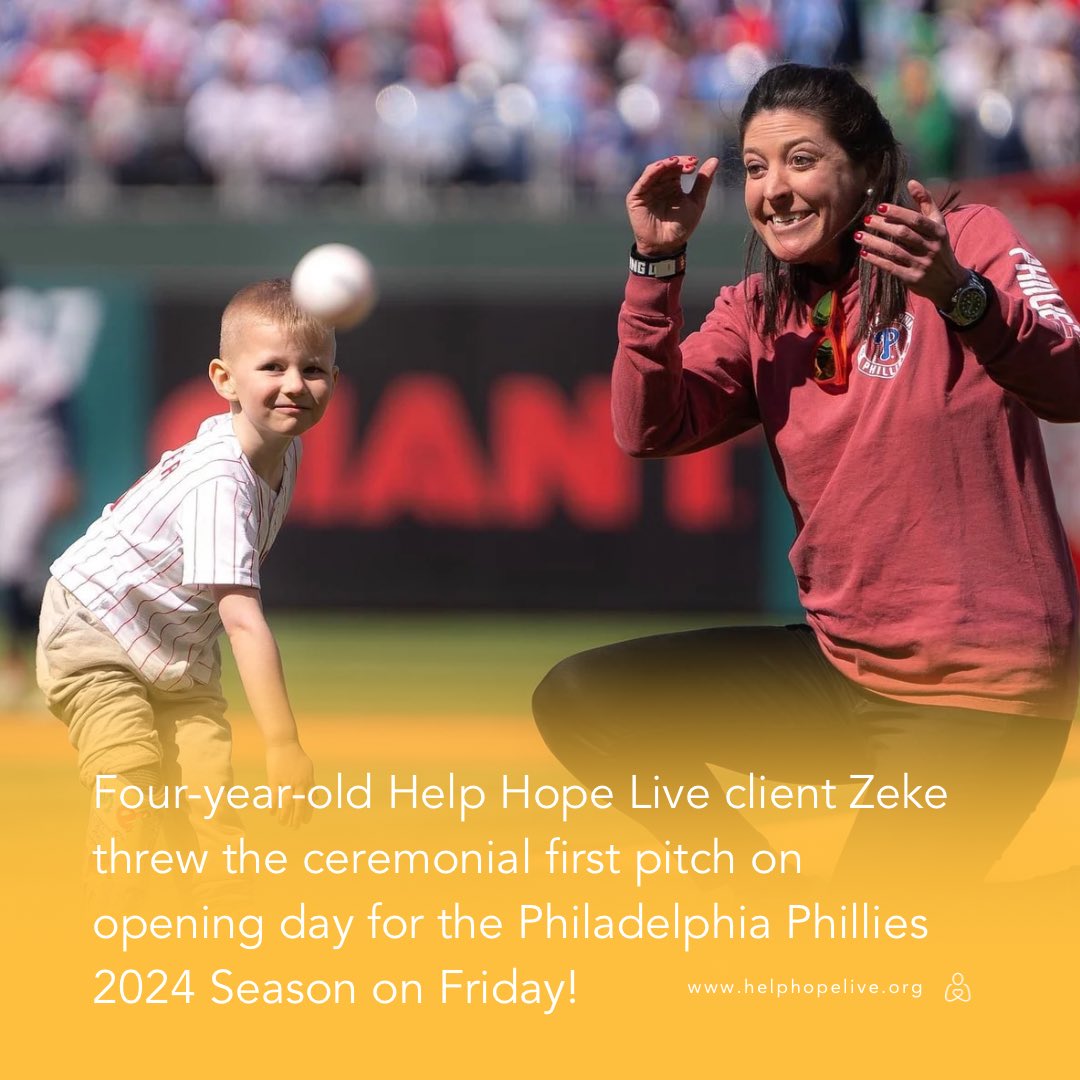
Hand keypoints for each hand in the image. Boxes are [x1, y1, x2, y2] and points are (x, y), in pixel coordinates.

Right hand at [266, 742, 313, 827]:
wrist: (284, 743)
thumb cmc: (296, 756)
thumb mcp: (308, 769)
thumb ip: (312, 784)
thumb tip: (317, 798)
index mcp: (308, 780)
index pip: (310, 801)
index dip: (307, 812)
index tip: (305, 822)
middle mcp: (299, 782)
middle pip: (300, 804)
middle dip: (298, 818)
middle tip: (295, 828)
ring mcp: (286, 781)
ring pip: (287, 803)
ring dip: (285, 815)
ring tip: (282, 823)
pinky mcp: (274, 779)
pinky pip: (274, 796)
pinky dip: (273, 805)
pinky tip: (272, 813)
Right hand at [626, 155, 719, 256]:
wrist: (667, 245)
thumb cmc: (682, 226)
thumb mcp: (696, 202)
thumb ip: (703, 182)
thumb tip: (715, 160)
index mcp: (672, 185)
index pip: (677, 168)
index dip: (685, 163)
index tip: (696, 162)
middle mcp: (659, 185)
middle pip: (666, 166)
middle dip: (678, 163)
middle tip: (689, 163)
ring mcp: (646, 190)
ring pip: (654, 170)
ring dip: (665, 164)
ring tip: (676, 162)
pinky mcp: (636, 197)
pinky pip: (643, 181)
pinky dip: (652, 172)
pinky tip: (662, 166)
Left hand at [856, 179, 966, 307]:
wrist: (949, 281)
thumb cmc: (939, 247)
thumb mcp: (938, 224)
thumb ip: (926, 203)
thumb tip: (911, 182)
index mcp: (938, 231)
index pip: (916, 220)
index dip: (897, 213)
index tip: (880, 207)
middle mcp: (931, 247)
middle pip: (903, 234)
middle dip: (882, 226)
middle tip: (866, 220)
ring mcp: (922, 264)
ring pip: (894, 251)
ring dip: (874, 243)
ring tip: (858, 236)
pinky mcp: (912, 278)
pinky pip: (891, 267)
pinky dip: (876, 260)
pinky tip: (864, 253)